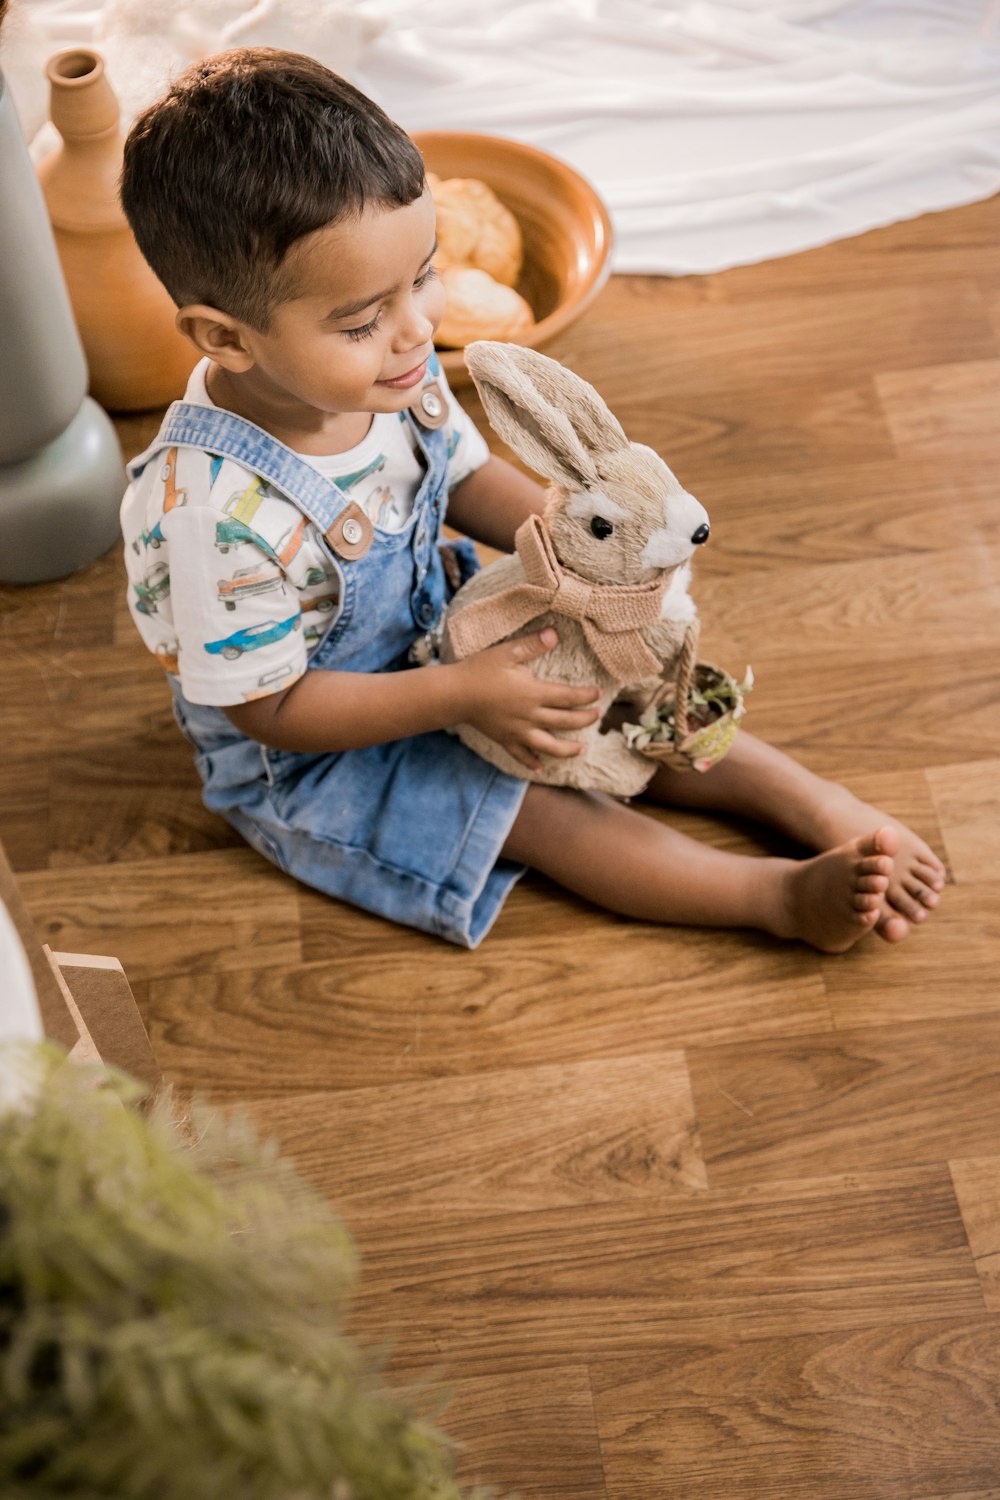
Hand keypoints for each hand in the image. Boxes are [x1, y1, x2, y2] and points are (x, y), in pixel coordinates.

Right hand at [456, 628, 601, 770]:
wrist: (454, 694)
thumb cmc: (480, 670)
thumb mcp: (507, 652)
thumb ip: (532, 645)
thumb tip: (554, 634)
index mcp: (533, 693)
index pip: (568, 697)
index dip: (586, 696)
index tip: (598, 693)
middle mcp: (529, 716)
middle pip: (565, 721)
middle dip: (585, 720)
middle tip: (598, 716)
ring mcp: (518, 731)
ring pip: (549, 746)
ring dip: (568, 750)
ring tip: (582, 750)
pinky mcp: (504, 740)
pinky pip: (521, 755)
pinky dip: (532, 763)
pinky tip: (541, 768)